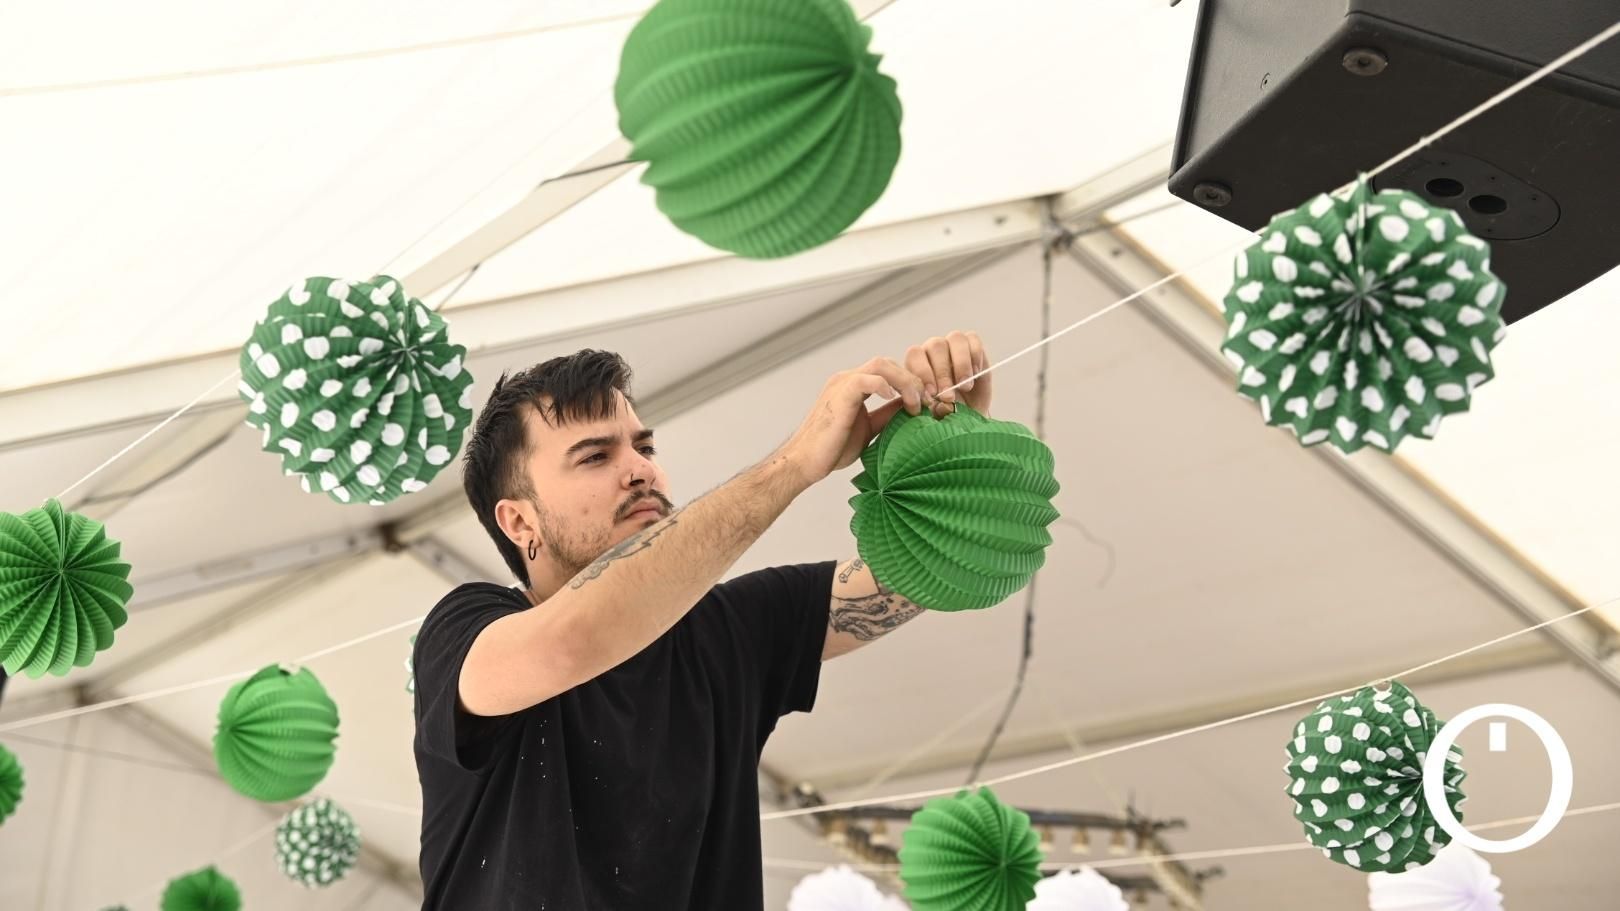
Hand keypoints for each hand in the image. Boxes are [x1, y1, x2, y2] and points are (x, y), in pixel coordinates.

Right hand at [782, 356, 926, 485]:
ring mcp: (842, 384)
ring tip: (914, 403)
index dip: (912, 382)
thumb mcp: (870, 428)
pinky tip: (894, 399)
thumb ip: (887, 414)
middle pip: (888, 363)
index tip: (928, 403)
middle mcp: (847, 379)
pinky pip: (864, 379)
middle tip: (927, 402)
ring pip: (881, 365)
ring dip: (904, 381)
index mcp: (854, 386)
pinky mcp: (839, 395)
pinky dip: (884, 385)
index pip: (889, 371)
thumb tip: (911, 407)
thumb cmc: (833, 449)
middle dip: (913, 380)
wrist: (805, 462)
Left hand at [907, 330, 991, 418]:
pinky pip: (973, 339)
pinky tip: (976, 373)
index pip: (915, 355)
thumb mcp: (934, 416)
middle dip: (943, 373)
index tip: (931, 395)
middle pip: (935, 346)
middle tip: (949, 396)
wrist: (968, 414)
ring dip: (961, 364)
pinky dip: (975, 355)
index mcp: (916, 364)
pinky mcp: (972, 345)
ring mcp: (953, 345)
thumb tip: (940, 405)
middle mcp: (933, 351)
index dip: (923, 373)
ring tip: (965, 386)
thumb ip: (932, 410)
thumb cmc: (946, 414)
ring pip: (955, 339)